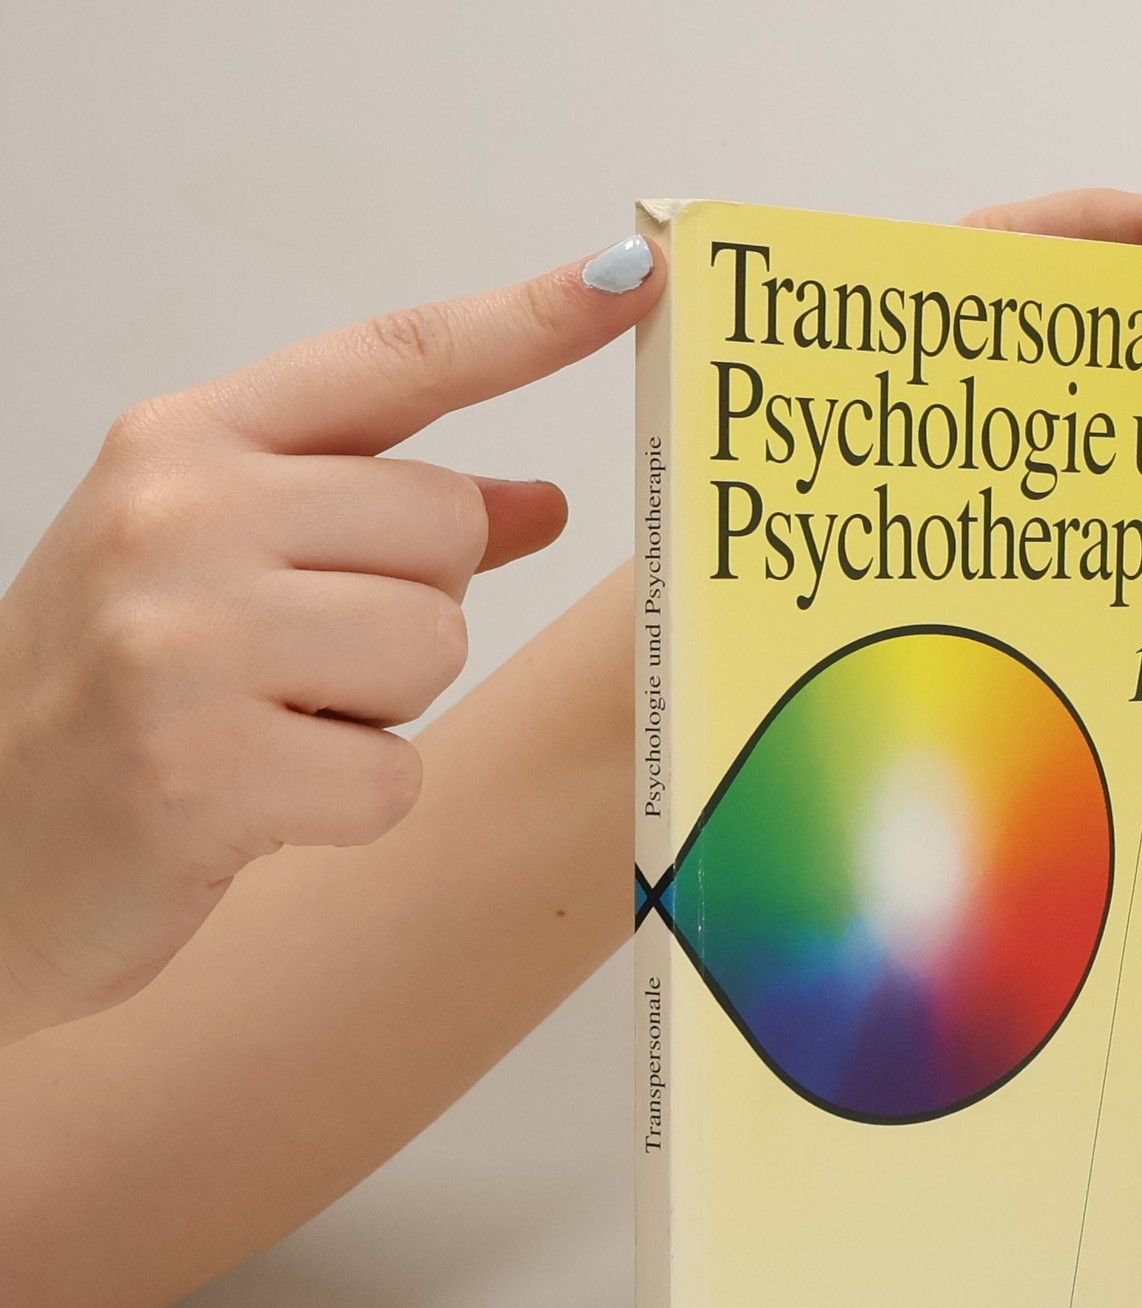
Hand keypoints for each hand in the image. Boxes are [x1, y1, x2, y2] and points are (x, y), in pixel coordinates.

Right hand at [0, 236, 663, 1045]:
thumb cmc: (120, 695)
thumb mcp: (226, 566)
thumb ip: (377, 520)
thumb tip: (537, 500)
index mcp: (184, 446)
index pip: (390, 359)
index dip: (523, 322)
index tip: (625, 273)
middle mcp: (179, 517)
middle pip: (447, 526)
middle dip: (415, 606)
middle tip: (302, 661)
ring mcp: (184, 641)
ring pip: (434, 647)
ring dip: (384, 710)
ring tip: (272, 723)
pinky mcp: (204, 770)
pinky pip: (395, 775)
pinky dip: (352, 803)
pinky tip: (260, 799)